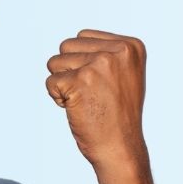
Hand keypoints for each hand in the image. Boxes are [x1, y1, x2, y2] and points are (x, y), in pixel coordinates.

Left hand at [45, 29, 146, 169]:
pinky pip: (50, 82)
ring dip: (62, 83)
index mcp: (131, 46)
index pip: (83, 36)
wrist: (119, 147)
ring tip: (84, 100)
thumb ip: (105, 52)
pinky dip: (57, 97)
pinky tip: (77, 109)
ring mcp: (99, 66)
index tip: (100, 83)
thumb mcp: (123, 74)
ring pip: (54, 62)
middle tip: (90, 93)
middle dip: (69, 70)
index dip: (82, 62)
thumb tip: (74, 40)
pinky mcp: (80, 82)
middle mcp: (118, 52)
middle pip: (66, 46)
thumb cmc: (117, 114)